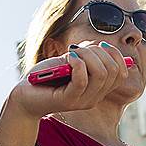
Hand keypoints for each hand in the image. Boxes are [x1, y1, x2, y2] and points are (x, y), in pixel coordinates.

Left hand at [8, 41, 129, 118]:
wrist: (24, 96)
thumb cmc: (46, 77)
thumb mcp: (70, 62)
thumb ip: (87, 56)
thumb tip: (104, 45)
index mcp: (99, 89)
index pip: (121, 73)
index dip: (114, 54)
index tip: (96, 45)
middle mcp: (94, 97)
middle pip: (113, 71)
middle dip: (98, 52)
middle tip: (78, 49)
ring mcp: (82, 101)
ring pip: (101, 74)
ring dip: (87, 55)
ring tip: (71, 54)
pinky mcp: (68, 100)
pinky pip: (82, 80)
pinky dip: (77, 63)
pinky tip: (68, 59)